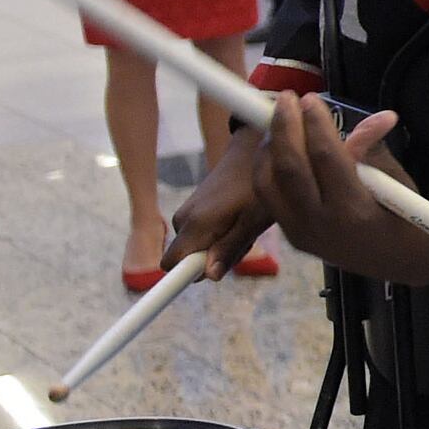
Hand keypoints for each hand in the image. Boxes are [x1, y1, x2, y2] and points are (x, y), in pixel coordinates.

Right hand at [163, 126, 279, 273]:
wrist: (253, 149)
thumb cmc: (257, 186)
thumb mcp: (253, 221)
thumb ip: (229, 248)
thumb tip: (209, 276)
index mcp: (196, 225)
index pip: (171, 265)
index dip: (181, 279)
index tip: (201, 279)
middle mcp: (184, 219)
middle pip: (189, 259)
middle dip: (214, 259)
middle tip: (244, 240)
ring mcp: (187, 212)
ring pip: (198, 246)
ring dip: (221, 245)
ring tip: (246, 224)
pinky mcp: (193, 208)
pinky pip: (201, 233)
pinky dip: (221, 233)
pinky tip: (240, 218)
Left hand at [249, 98, 428, 282]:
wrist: (397, 260)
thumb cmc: (403, 216)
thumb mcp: (398, 182)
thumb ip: (376, 151)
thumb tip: (377, 118)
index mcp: (355, 209)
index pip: (326, 157)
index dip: (316, 124)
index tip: (312, 99)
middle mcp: (322, 224)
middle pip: (290, 168)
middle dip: (284, 127)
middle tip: (285, 99)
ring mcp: (302, 233)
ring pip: (268, 183)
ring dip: (269, 147)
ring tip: (279, 122)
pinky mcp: (291, 236)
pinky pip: (268, 197)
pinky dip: (266, 168)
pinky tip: (275, 147)